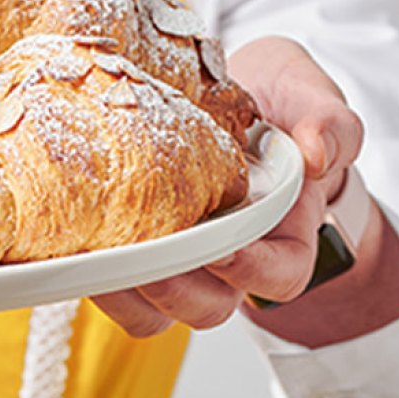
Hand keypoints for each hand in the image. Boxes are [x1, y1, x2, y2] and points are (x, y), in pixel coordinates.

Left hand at [90, 37, 362, 336]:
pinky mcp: (132, 241)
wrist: (225, 88)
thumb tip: (318, 154)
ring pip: (154, 308)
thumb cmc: (275, 99)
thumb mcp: (310, 94)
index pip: (279, 278)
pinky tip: (68, 241)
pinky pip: (112, 283)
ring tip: (97, 255)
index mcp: (282, 233)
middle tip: (144, 255)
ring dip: (125, 291)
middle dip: (176, 290)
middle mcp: (229, 254)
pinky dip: (90, 271)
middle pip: (209, 307)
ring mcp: (179, 254)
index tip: (221, 248)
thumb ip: (330, 121)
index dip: (251, 272)